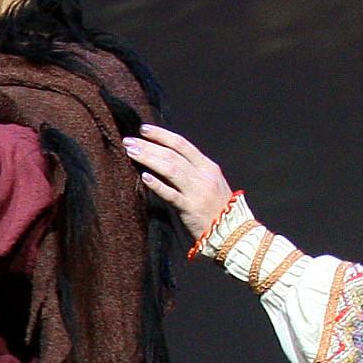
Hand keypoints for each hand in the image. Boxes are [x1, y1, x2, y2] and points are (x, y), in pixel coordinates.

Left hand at [124, 124, 235, 243]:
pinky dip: (157, 185)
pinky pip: (171, 194)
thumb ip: (191, 171)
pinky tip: (144, 177)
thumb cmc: (217, 208)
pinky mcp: (190, 209)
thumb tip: (163, 158)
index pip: (182, 144)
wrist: (234, 233)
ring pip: (170, 169)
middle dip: (149, 145)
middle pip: (172, 154)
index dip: (161, 135)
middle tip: (129, 140)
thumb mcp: (209, 183)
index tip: (143, 129)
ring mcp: (197, 192)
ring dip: (148, 158)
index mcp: (208, 167)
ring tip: (131, 152)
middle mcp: (203, 176)